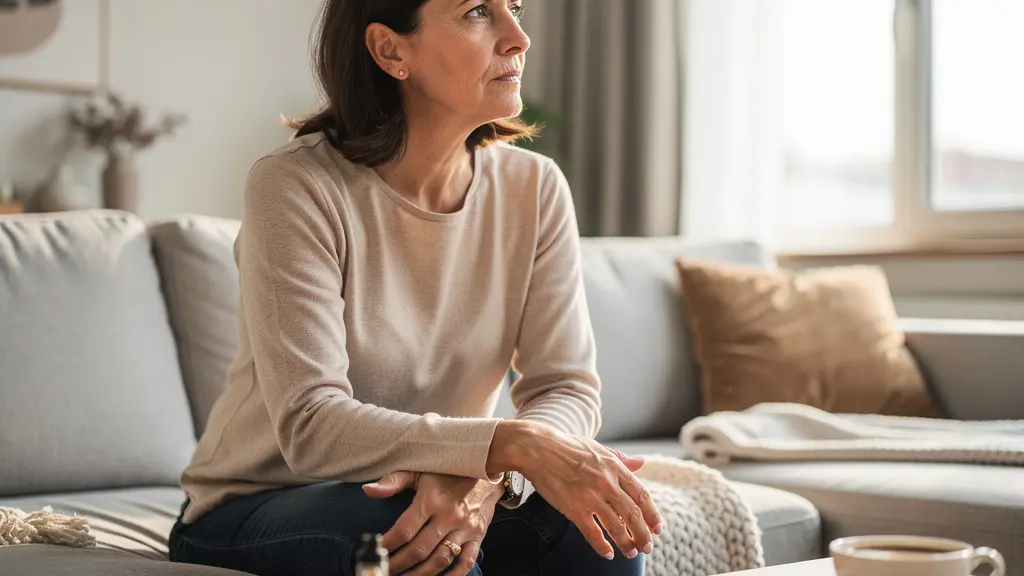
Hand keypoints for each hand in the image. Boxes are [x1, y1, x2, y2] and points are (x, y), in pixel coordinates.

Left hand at [363, 471, 502, 574]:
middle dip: (397, 565)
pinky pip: (466, 562)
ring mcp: (465, 528)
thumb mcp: (420, 470)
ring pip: (440, 560)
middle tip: (384, 571)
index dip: (387, 545)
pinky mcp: (478, 536)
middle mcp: (449, 516)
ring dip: (419, 574)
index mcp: (431, 500)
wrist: (486, 470)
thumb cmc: (448, 472)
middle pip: (419, 550)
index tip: (376, 552)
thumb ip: (394, 481)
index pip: (404, 530)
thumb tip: (368, 490)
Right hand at [490, 421, 661, 560]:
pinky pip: (592, 533)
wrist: (538, 449)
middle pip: (633, 515)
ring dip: (627, 544)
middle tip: (647, 547)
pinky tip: (608, 553)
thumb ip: (622, 459)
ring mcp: (591, 497)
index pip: (642, 495)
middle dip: (643, 534)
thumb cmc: (568, 446)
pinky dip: (602, 546)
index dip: (652, 514)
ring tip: (631, 553)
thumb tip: (641, 462)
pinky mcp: (574, 508)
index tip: (657, 527)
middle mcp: (607, 484)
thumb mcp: (599, 448)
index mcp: (615, 468)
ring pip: (616, 527)